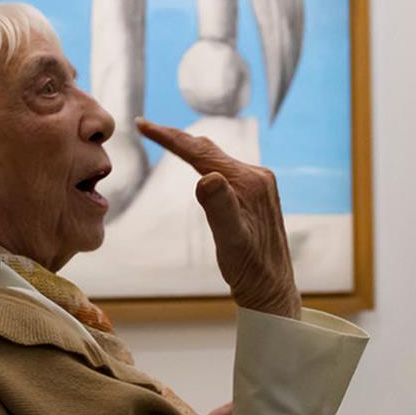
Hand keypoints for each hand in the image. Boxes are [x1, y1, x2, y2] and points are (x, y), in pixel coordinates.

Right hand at [137, 118, 300, 318]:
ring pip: (217, 158)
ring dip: (190, 148)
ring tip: (165, 137)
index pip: (202, 153)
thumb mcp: (231, 241)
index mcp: (249, 182)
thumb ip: (220, 207)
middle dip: (177, 137)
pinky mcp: (256, 195)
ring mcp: (258, 185)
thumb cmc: (250, 269)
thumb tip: (207, 176)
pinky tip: (198, 164)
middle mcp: (257, 177)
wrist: (272, 289)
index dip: (170, 138)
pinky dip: (204, 161)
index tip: (143, 124)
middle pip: (209, 150)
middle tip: (145, 126)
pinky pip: (225, 170)